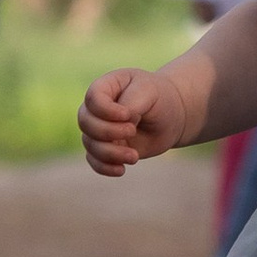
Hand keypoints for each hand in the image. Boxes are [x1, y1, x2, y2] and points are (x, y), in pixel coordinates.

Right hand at [79, 63, 192, 178]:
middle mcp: (97, 108)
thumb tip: (119, 122)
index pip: (92, 98)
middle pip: (86, 122)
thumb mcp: (149, 91)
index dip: (106, 110)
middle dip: (108, 132)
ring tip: (135, 156)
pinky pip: (94, 160)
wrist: (170, 117)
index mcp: (106, 87)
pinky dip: (105, 167)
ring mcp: (99, 129)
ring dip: (111, 153)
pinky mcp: (105, 148)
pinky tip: (122, 170)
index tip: (128, 115)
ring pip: (90, 144)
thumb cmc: (159, 98)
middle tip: (133, 130)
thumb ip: (132, 102)